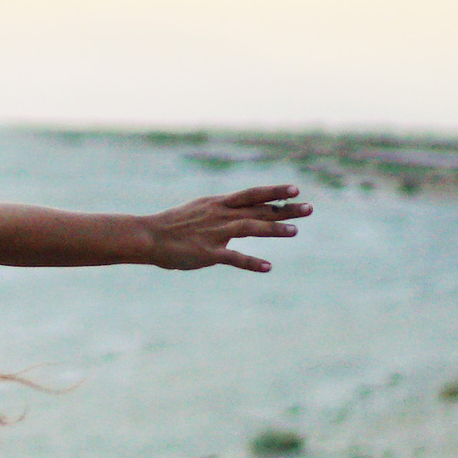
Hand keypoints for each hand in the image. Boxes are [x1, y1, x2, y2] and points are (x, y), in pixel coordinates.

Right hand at [142, 184, 310, 272]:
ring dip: (274, 229)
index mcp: (218, 204)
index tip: (295, 190)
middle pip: (258, 210)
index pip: (252, 196)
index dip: (274, 193)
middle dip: (284, 209)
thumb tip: (240, 213)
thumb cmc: (173, 225)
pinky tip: (267, 267)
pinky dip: (251, 262)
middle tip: (309, 208)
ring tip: (295, 231)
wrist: (148, 236)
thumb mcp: (199, 210)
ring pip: (250, 228)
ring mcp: (215, 233)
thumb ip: (221, 212)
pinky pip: (233, 257)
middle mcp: (220, 215)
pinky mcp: (208, 252)